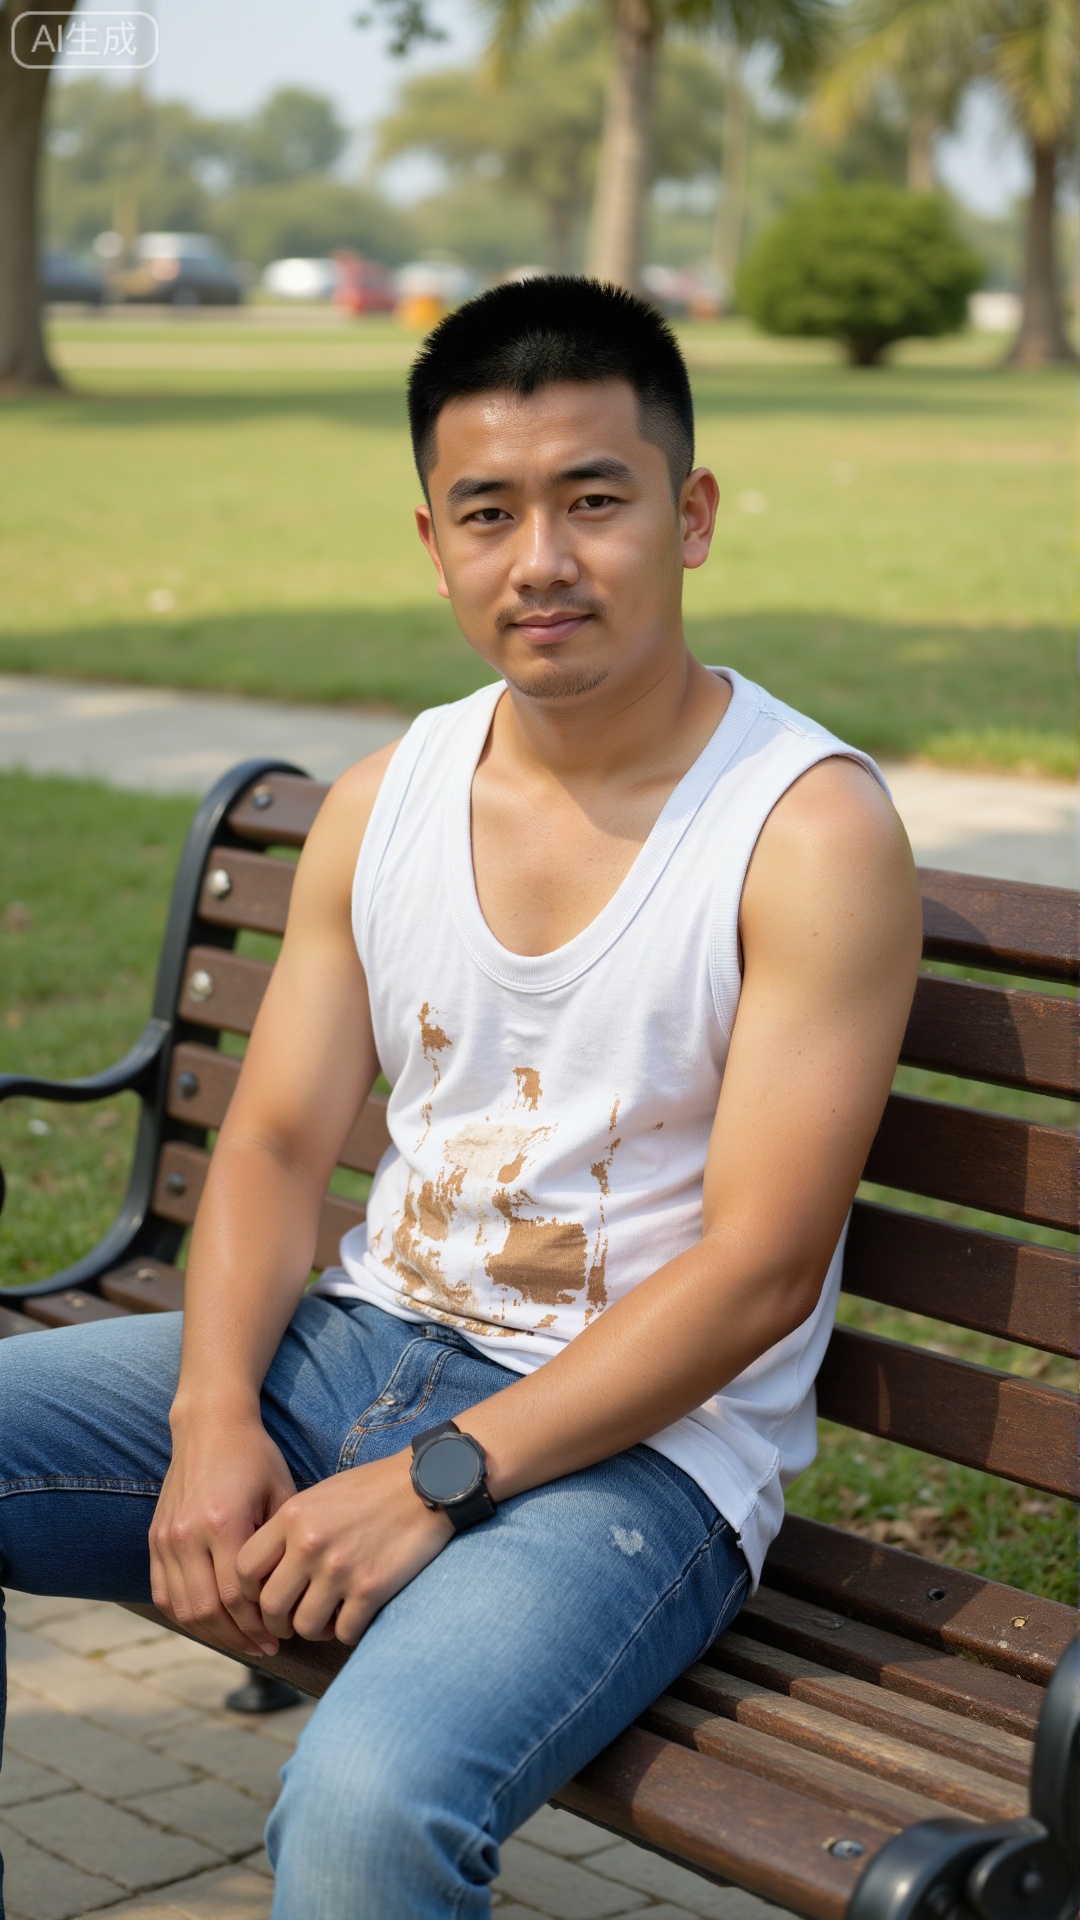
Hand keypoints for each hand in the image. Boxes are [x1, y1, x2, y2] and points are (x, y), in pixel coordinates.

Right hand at [150, 1413, 296, 1658]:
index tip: (280, 1638)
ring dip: (212, 1633)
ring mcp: (166, 1537)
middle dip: (238, 1638)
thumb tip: (291, 1595)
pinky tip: (211, 1624)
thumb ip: (279, 1544)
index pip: (235, 1596)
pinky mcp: (155, 1537)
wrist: (209, 1425)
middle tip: (265, 1648)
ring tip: (242, 1642)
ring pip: (183, 1608)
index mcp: (222, 1523)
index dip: (257, 1625)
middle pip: (206, 1610)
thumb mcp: (280, 1493)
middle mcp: (188, 1534)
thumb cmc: (254, 1456)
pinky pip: (164, 1593)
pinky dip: (186, 1616)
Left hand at [236, 1450, 453, 1646]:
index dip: (249, 1592)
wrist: (426, 1485)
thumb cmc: (372, 1489)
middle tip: (292, 1620)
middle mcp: (310, 1544)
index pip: (244, 1570)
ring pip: (304, 1627)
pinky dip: (348, 1629)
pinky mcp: (371, 1589)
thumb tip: (266, 1574)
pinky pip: (344, 1632)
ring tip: (329, 1615)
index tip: (264, 1598)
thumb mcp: (320, 1496)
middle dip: (278, 1622)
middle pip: (270, 1607)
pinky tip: (357, 1613)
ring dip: (315, 1629)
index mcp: (292, 1517)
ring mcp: (340, 1569)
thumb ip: (290, 1530)